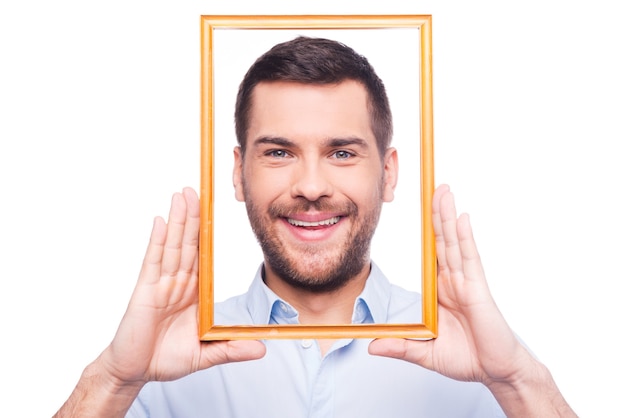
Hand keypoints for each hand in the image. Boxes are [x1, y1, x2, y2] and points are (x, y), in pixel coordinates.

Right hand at [100, 188, 265, 385]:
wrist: (135, 372)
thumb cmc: (165, 359)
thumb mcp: (206, 354)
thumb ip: (232, 348)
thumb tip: (262, 350)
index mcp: (193, 293)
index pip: (202, 256)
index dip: (205, 233)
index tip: (211, 211)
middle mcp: (177, 283)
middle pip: (188, 243)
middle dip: (193, 217)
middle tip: (197, 190)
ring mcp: (160, 284)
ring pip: (172, 246)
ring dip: (178, 220)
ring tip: (182, 195)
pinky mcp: (145, 291)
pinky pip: (153, 262)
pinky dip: (157, 241)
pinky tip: (160, 221)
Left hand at [370, 184, 523, 381]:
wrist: (496, 372)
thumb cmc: (467, 358)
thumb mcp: (425, 353)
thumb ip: (400, 347)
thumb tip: (371, 348)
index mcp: (441, 290)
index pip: (433, 253)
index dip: (429, 230)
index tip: (422, 208)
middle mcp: (453, 280)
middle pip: (442, 240)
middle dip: (437, 213)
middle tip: (432, 186)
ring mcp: (466, 282)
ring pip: (454, 242)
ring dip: (447, 216)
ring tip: (443, 191)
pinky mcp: (478, 289)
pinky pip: (470, 258)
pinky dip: (464, 238)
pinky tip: (461, 218)